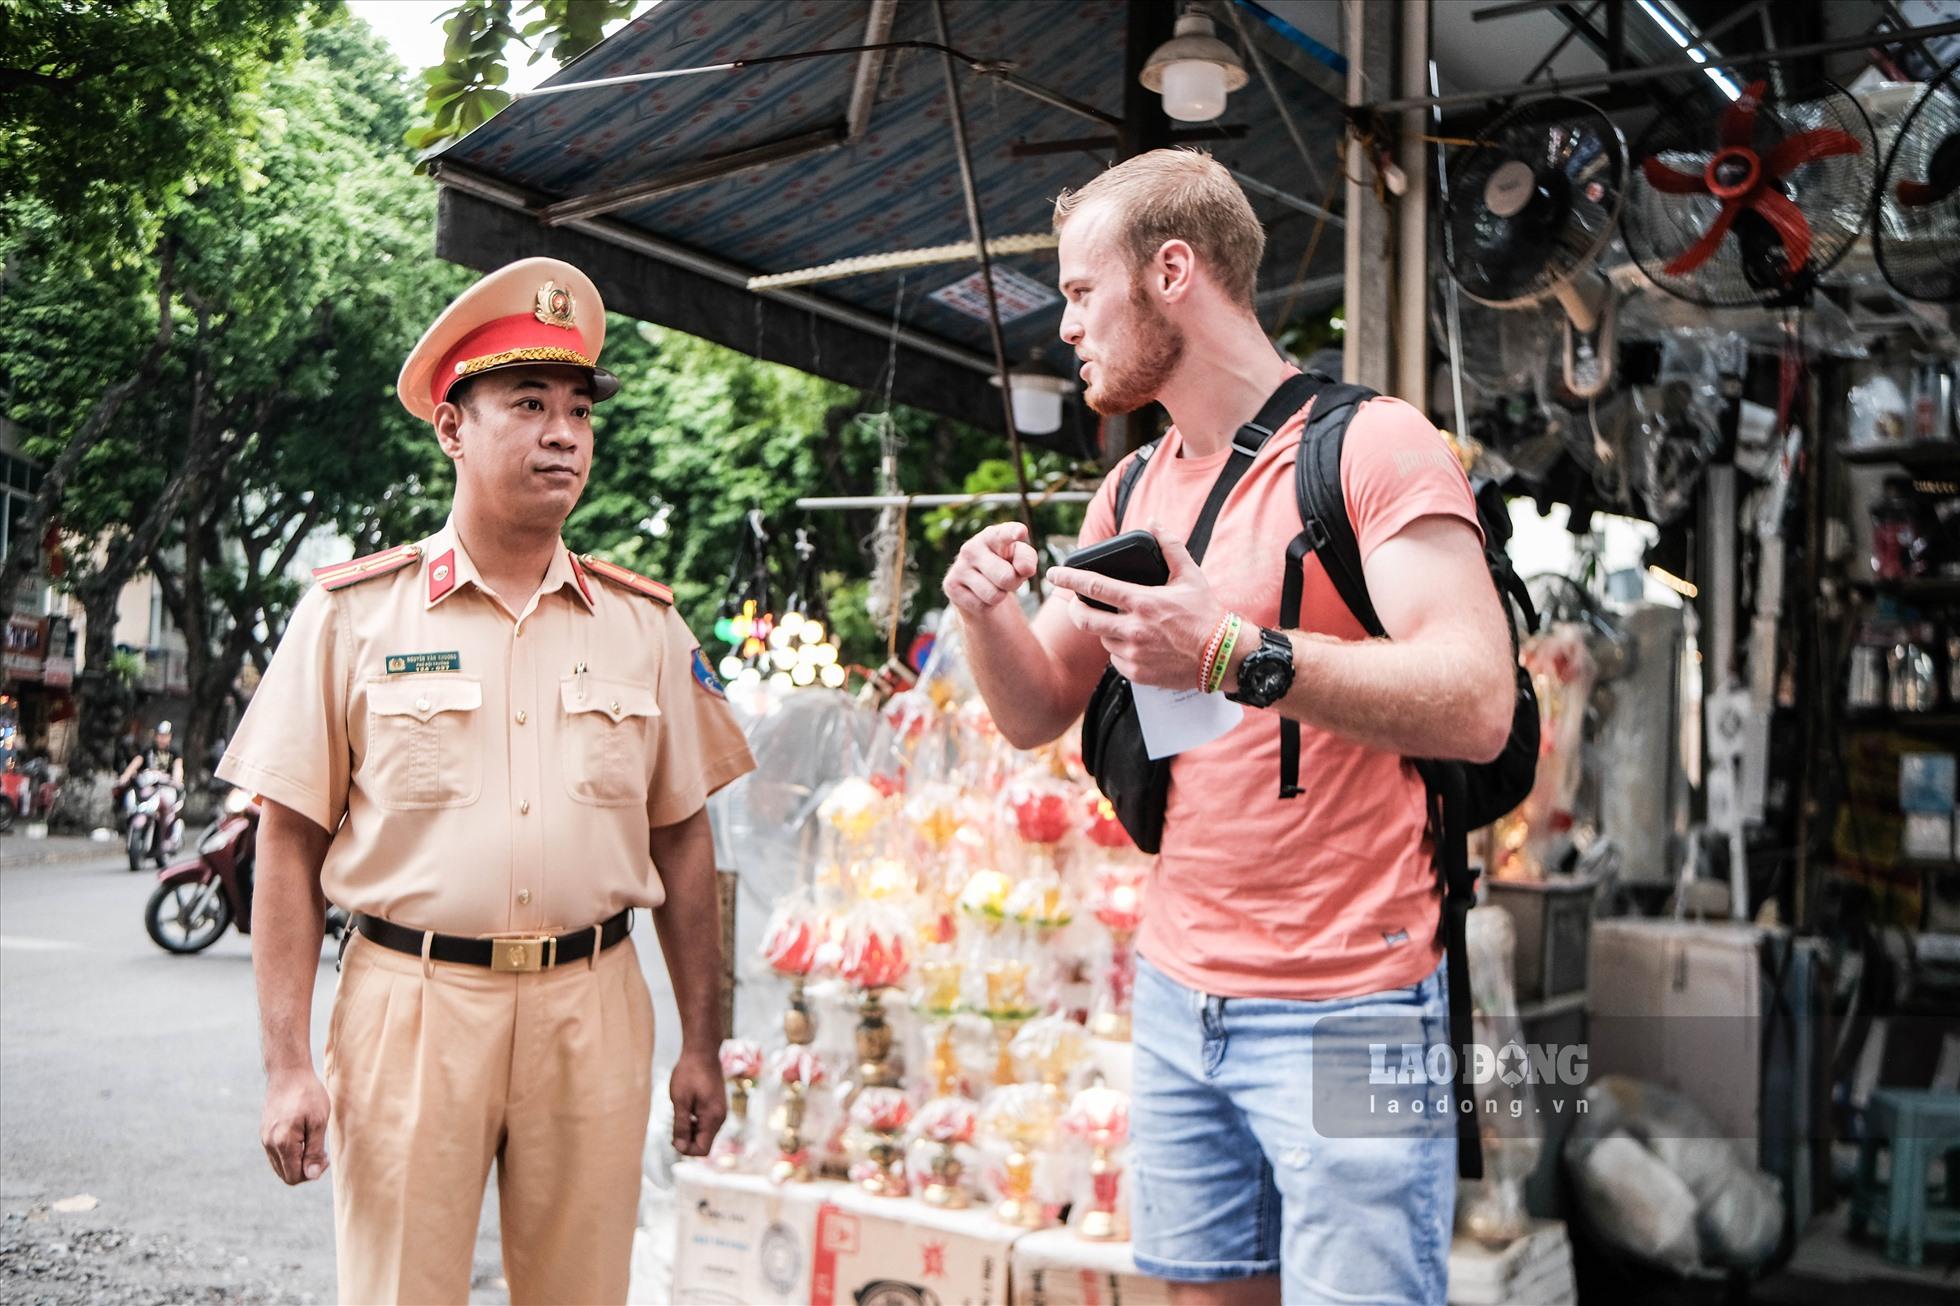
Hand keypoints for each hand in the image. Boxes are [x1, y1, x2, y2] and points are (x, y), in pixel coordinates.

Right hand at [261, 1067, 330, 1184]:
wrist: (288, 1072)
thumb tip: (311, 1176)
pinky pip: (276, 1154)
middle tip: (320, 1152)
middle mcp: (269, 1144)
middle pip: (286, 1174)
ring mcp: (265, 1138)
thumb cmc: (308, 1095)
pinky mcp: (265, 1132)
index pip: (293, 1177)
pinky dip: (290, 1153)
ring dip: (297, 1161)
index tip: (323, 1156)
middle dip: (305, 1169)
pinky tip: (303, 1137)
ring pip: (280, 1165)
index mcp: (283, 1143)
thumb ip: (314, 1151)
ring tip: (312, 1142)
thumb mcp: (318, 1122)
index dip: (311, 1173)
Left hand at [669, 1048, 726, 1157]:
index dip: (686, 1149)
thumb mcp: (680, 1100)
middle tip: (673, 1122)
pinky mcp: (717, 1106)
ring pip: (704, 1133)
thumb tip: (679, 1147)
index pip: (702, 1150)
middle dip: (687, 1139)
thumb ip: (681, 1126)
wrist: (702, 1051)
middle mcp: (720, 1118)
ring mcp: (720, 1112)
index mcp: (713, 1118)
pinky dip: (694, 1122)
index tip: (673, 1136)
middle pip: (704, 1143)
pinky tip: (686, 1108)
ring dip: (690, 1130)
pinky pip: (706, 1123)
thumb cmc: (689, 1073)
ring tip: (679, 1112)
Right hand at [942, 522, 1037, 617]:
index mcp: (992, 536)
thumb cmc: (1005, 565)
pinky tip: (980, 594)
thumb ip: (1027, 558)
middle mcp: (972, 547)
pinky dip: (986, 605)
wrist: (979, 584)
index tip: (1021, 532)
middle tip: (1007, 578)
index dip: (1013, 533)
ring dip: (1000, 595)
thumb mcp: (1020, 559)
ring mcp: (959, 566)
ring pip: (994, 595)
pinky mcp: (951, 585)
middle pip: (1006, 577)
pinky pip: (981, 606)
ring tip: (994, 585)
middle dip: (1013, 584)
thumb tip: (1024, 569)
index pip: (1003, 534)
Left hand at [1047, 535, 1223, 689]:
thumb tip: (1153, 521)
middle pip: (1084, 619)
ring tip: (1121, 622)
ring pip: (1101, 638)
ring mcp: (1133, 654)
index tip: (1054, 574)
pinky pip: (1115, 659)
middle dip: (1074, 609)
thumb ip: (1170, 546)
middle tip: (1075, 603)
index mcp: (1142, 602)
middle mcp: (1133, 629)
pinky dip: (1119, 649)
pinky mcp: (1136, 673)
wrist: (1222, 656)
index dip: (1069, 578)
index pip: (1094, 587)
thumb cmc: (1206, 614)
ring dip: (1104, 629)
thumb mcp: (1191, 575)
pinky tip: (1134, 643)